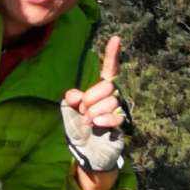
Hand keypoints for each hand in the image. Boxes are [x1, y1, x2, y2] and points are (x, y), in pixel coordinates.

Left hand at [62, 35, 127, 189]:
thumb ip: (70, 99)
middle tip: (83, 110)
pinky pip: (114, 116)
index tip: (115, 38)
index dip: (112, 54)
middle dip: (90, 98)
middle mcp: (111, 96)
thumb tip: (76, 94)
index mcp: (98, 90)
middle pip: (106, 86)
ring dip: (94, 113)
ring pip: (110, 101)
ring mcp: (117, 109)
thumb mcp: (67, 111)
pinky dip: (102, 120)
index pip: (109, 69)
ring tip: (88, 121)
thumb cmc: (77, 129)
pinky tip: (97, 125)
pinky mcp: (122, 123)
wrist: (86, 151)